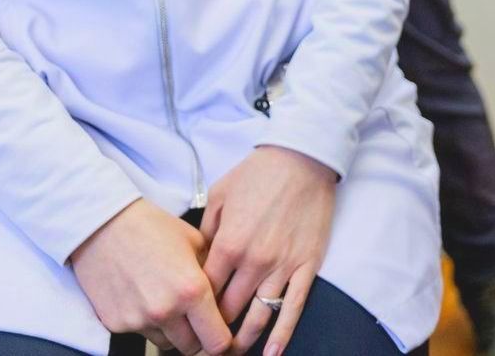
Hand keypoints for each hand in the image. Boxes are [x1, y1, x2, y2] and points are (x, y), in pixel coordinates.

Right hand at [70, 198, 232, 353]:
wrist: (103, 226)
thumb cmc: (152, 227)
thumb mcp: (196, 242)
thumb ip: (213, 274)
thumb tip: (224, 297)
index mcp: (192, 290)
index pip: (217, 342)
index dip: (223, 339)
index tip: (222, 332)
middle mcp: (165, 311)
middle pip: (192, 348)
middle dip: (198, 336)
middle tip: (196, 318)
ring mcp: (138, 320)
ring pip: (167, 343)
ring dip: (173, 331)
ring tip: (168, 302)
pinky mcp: (116, 324)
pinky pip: (141, 333)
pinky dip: (147, 323)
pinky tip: (145, 297)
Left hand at [199, 145, 337, 355]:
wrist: (303, 157)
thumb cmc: (259, 173)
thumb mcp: (219, 196)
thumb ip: (205, 233)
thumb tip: (197, 261)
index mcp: (228, 244)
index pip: (204, 291)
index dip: (193, 307)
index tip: (187, 318)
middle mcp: (254, 261)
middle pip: (228, 310)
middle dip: (214, 329)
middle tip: (205, 342)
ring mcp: (283, 265)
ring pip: (259, 316)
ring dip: (243, 339)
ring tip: (232, 351)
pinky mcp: (307, 265)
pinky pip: (294, 307)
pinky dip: (282, 334)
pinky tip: (272, 353)